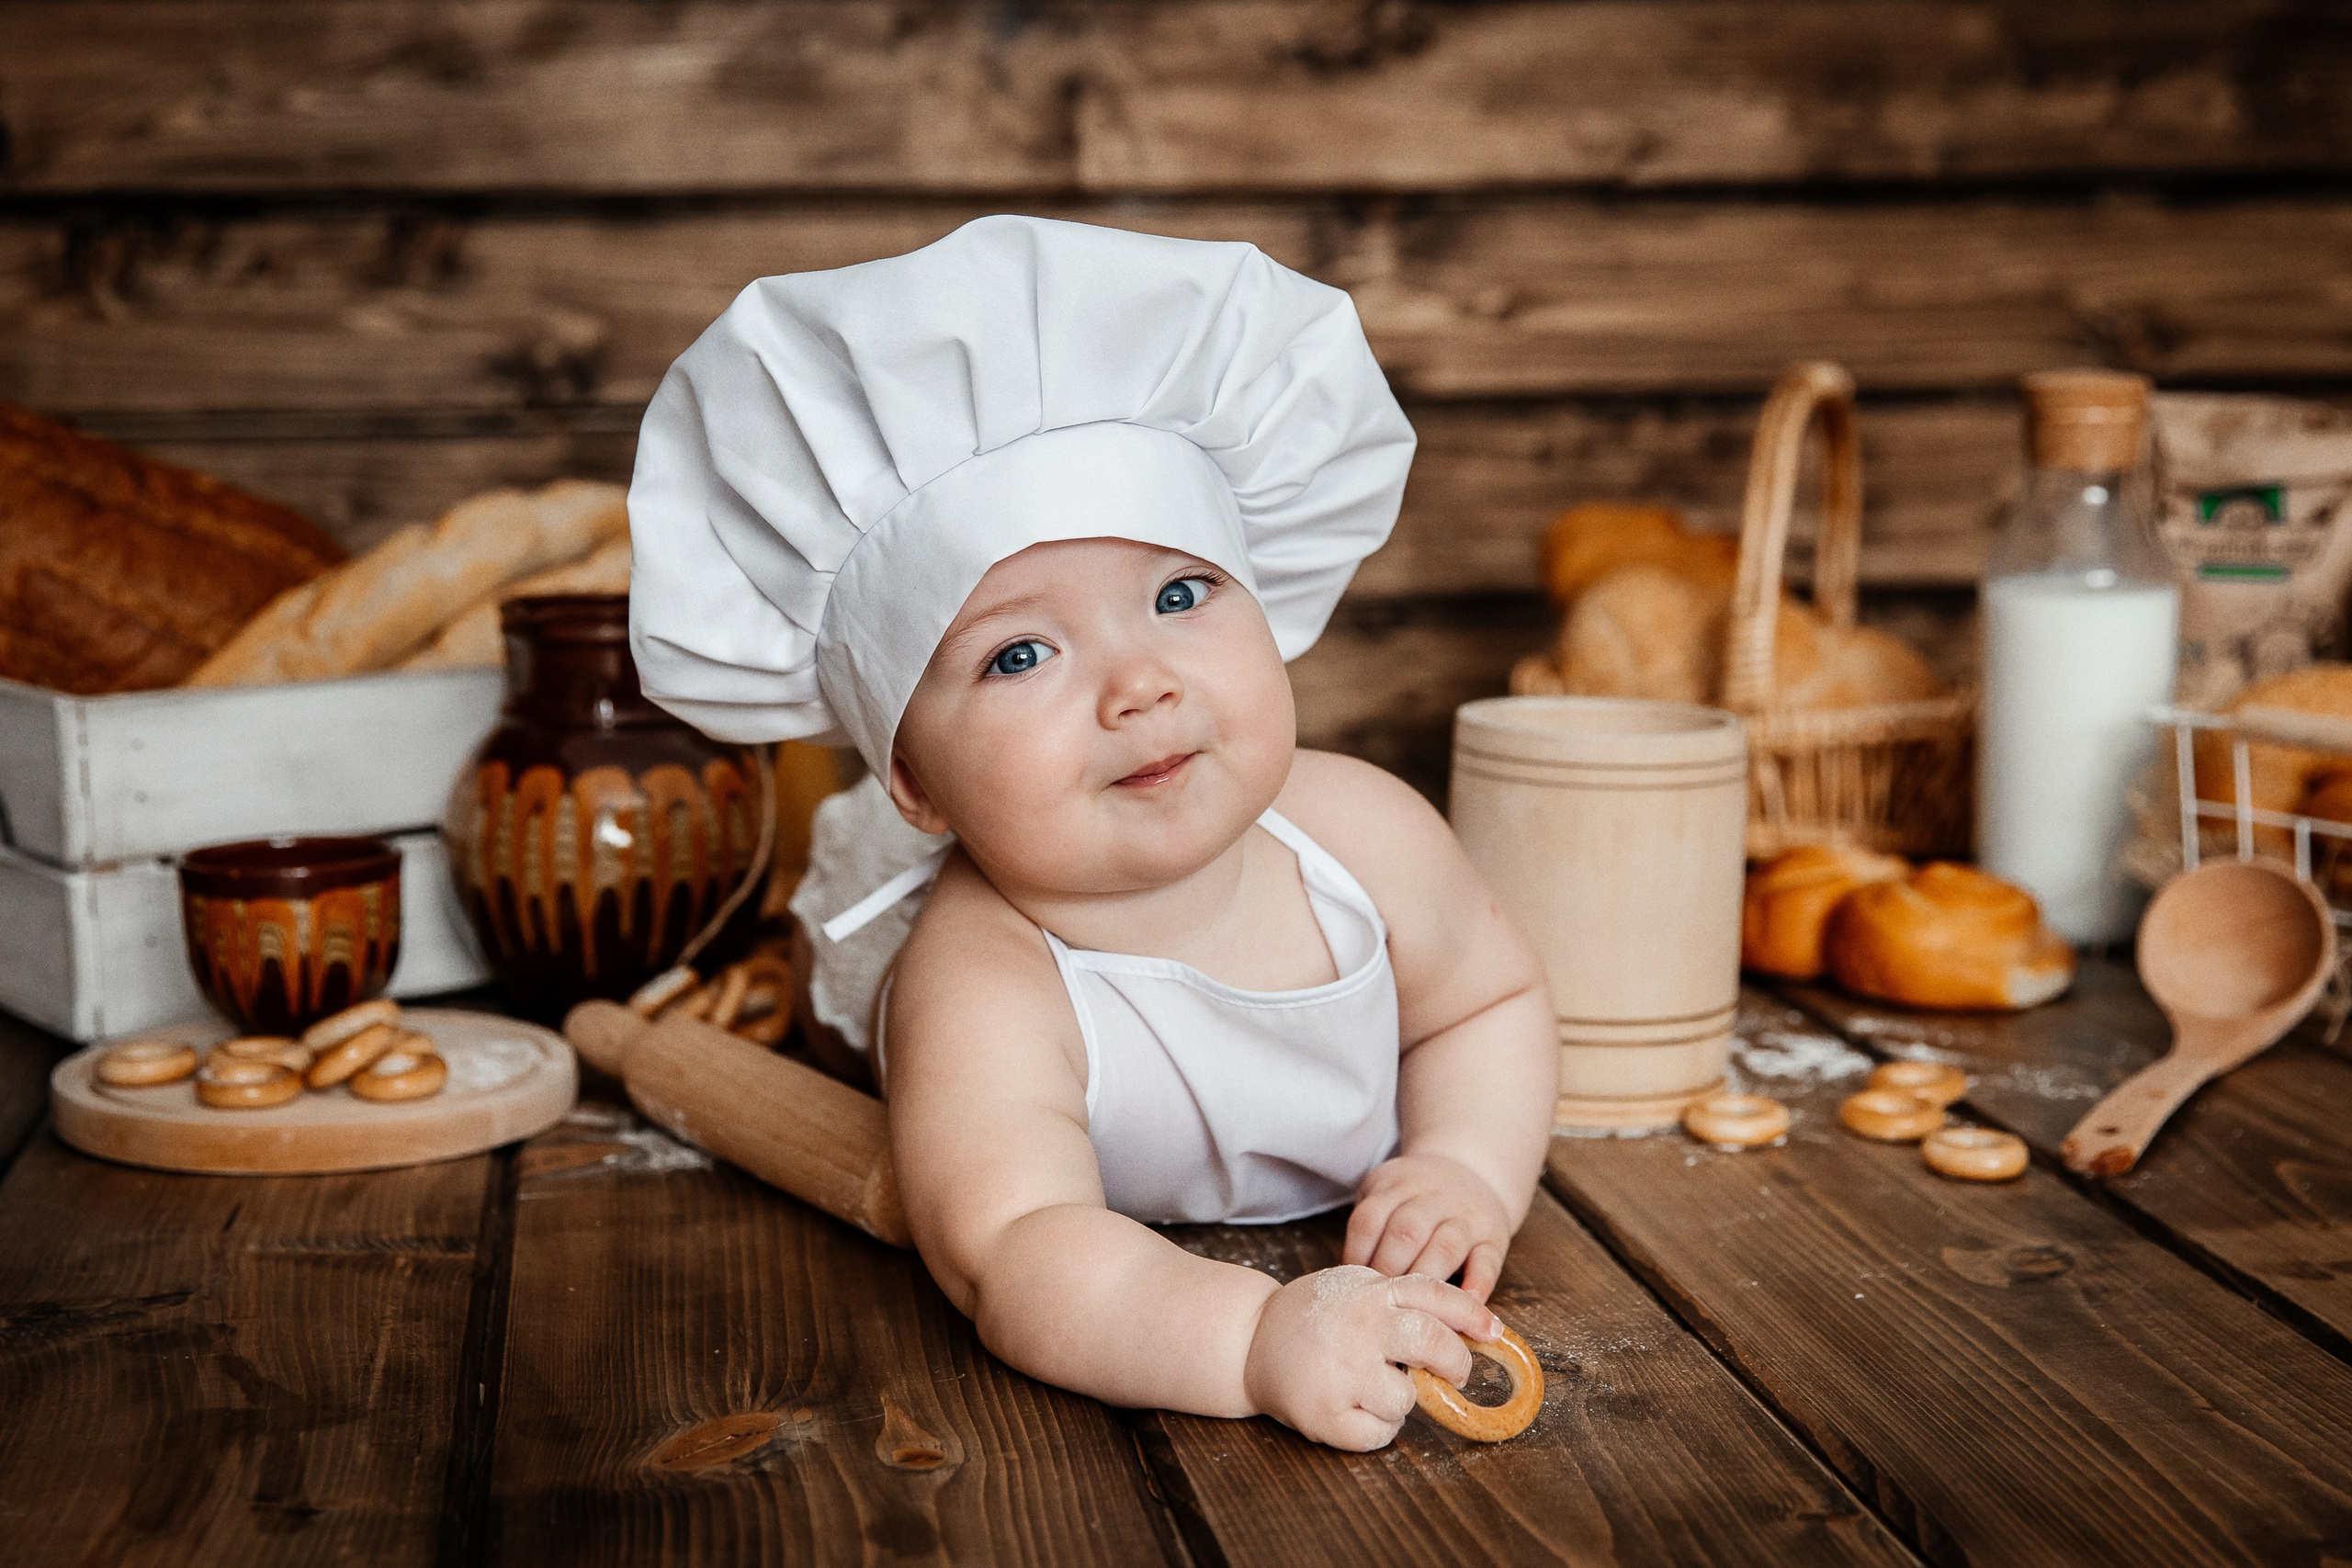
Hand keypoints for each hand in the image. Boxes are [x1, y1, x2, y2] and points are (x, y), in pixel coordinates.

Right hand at [1243, 1265, 1499, 1450]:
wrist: (1247, 1339)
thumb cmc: (1312, 1316)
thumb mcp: (1355, 1287)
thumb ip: (1402, 1300)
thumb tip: (1473, 1326)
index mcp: (1369, 1293)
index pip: (1435, 1297)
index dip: (1472, 1315)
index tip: (1493, 1333)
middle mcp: (1359, 1328)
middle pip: (1433, 1344)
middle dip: (1453, 1363)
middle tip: (1450, 1373)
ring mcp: (1342, 1372)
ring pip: (1407, 1400)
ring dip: (1400, 1401)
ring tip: (1371, 1387)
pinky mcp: (1325, 1414)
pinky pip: (1380, 1435)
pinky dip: (1376, 1428)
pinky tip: (1353, 1408)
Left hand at [1344, 1152, 1515, 1300]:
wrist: (1472, 1170)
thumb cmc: (1416, 1195)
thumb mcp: (1387, 1189)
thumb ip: (1369, 1224)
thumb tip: (1345, 1280)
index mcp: (1398, 1185)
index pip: (1370, 1219)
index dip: (1357, 1255)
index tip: (1354, 1285)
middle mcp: (1433, 1197)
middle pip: (1406, 1232)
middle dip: (1389, 1270)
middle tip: (1380, 1301)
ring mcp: (1465, 1216)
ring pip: (1445, 1247)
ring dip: (1426, 1280)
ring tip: (1413, 1308)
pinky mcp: (1493, 1237)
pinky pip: (1487, 1260)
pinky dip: (1479, 1282)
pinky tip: (1467, 1302)